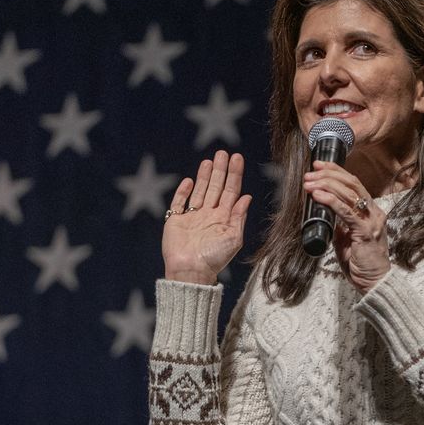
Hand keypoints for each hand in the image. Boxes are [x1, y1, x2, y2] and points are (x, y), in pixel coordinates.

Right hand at [162, 150, 252, 283]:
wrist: (190, 271)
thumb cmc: (214, 258)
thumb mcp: (233, 238)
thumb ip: (239, 217)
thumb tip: (247, 197)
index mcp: (224, 218)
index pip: (231, 191)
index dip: (234, 175)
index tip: (237, 158)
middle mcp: (209, 215)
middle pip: (216, 187)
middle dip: (220, 170)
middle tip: (223, 153)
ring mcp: (192, 217)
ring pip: (200, 191)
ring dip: (204, 176)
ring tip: (209, 161)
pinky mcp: (176, 221)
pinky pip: (179, 203)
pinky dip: (183, 192)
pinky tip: (189, 181)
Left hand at [302, 160, 389, 291]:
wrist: (374, 282)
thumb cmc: (361, 262)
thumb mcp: (347, 238)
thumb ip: (340, 224)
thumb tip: (325, 211)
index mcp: (370, 211)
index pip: (354, 184)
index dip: (336, 171)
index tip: (319, 166)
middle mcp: (374, 212)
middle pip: (352, 184)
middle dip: (329, 175)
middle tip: (310, 173)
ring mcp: (371, 221)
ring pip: (349, 194)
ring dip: (326, 185)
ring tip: (309, 183)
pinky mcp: (365, 232)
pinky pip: (346, 211)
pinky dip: (330, 201)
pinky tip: (318, 195)